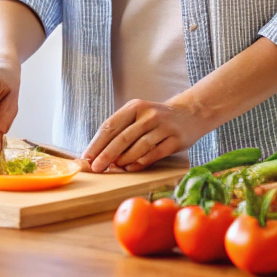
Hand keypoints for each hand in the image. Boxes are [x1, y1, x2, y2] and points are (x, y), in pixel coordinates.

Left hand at [83, 97, 209, 172]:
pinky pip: (155, 154)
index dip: (97, 143)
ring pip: (139, 146)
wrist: (189, 113)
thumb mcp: (138, 116)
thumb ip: (121, 131)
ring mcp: (164, 127)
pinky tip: (131, 169)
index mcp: (135, 107)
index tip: (86, 157)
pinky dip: (141, 162)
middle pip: (123, 137)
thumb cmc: (156, 119)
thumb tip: (98, 154)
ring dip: (124, 160)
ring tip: (113, 168)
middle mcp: (149, 115)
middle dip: (106, 155)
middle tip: (96, 168)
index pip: (111, 125)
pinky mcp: (176, 139)